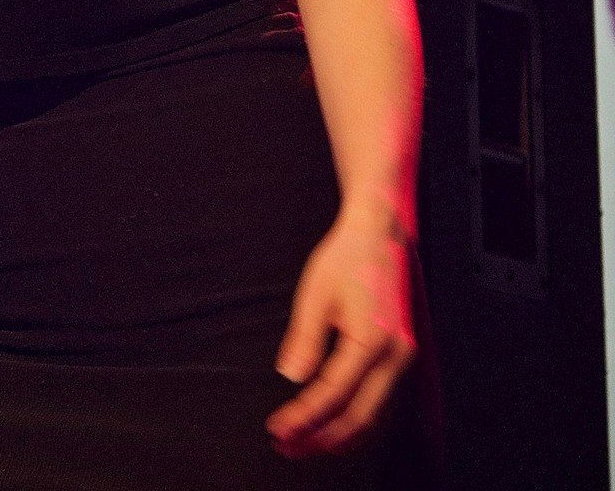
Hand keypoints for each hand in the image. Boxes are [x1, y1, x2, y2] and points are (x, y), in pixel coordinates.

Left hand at [268, 212, 414, 456]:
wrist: (380, 235)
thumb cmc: (346, 259)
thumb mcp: (315, 294)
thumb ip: (304, 339)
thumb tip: (291, 378)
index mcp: (372, 341)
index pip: (334, 394)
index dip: (304, 417)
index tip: (278, 429)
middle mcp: (396, 357)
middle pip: (360, 418)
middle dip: (322, 439)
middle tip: (288, 448)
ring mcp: (404, 360)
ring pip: (376, 417)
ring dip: (340, 436)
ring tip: (305, 445)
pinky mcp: (403, 358)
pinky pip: (383, 403)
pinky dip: (359, 421)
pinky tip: (334, 427)